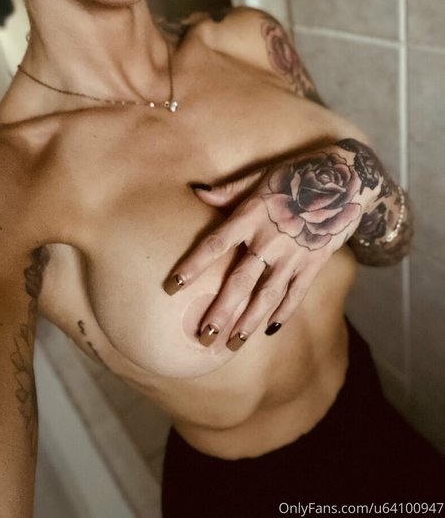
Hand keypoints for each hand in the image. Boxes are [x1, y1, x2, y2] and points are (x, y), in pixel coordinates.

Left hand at [165, 146, 367, 349]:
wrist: (347, 179)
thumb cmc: (297, 175)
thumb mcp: (261, 176)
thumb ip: (229, 190)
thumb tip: (196, 192)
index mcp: (251, 216)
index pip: (215, 244)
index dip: (192, 265)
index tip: (172, 286)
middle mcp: (270, 239)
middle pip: (240, 281)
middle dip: (221, 311)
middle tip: (203, 336)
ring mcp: (294, 254)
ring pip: (267, 295)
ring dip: (248, 322)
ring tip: (232, 345)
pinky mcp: (314, 263)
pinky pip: (296, 294)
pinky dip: (283, 313)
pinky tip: (269, 330)